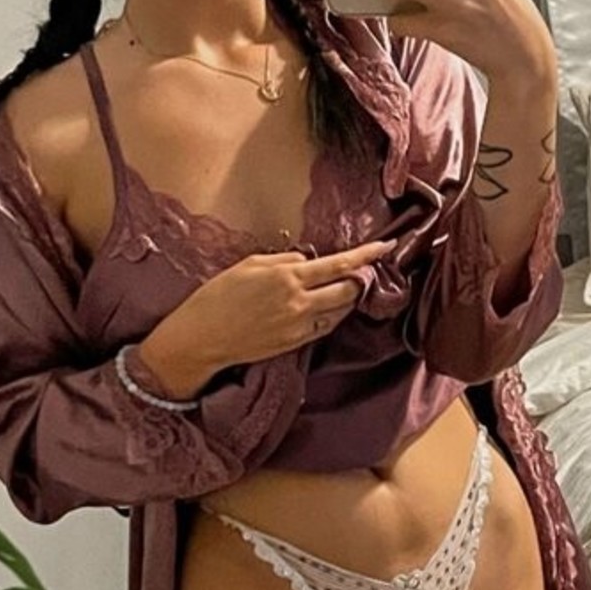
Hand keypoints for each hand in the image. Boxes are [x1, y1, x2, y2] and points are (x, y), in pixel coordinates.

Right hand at [138, 238, 395, 393]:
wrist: (202, 338)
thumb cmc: (218, 296)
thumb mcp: (249, 265)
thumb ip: (283, 260)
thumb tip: (307, 261)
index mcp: (288, 276)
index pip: (339, 264)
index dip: (367, 255)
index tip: (388, 247)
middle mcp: (299, 301)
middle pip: (348, 289)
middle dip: (363, 278)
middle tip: (369, 268)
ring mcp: (299, 325)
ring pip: (341, 310)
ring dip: (350, 297)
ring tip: (351, 285)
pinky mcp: (295, 342)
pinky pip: (325, 326)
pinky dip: (333, 314)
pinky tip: (330, 307)